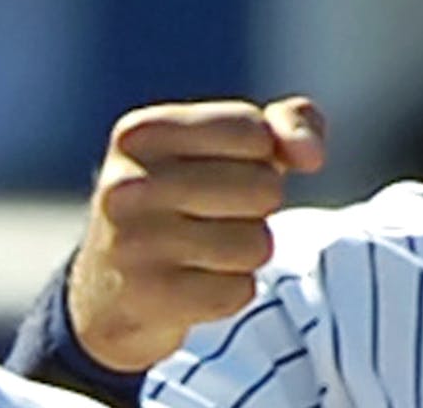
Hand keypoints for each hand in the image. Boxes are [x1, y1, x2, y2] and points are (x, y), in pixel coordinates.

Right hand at [67, 96, 325, 372]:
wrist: (110, 290)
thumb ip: (287, 123)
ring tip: (205, 249)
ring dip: (247, 250)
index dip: (260, 153)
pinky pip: (240, 291)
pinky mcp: (149, 299)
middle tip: (216, 214)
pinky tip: (195, 283)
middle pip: (263, 187)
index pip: (252, 130)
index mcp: (141, 133)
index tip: (226, 167)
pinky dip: (232, 290)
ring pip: (257, 244)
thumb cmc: (186, 198)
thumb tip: (312, 156)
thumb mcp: (225, 145)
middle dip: (259, 203)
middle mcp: (127, 185)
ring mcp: (132, 245)